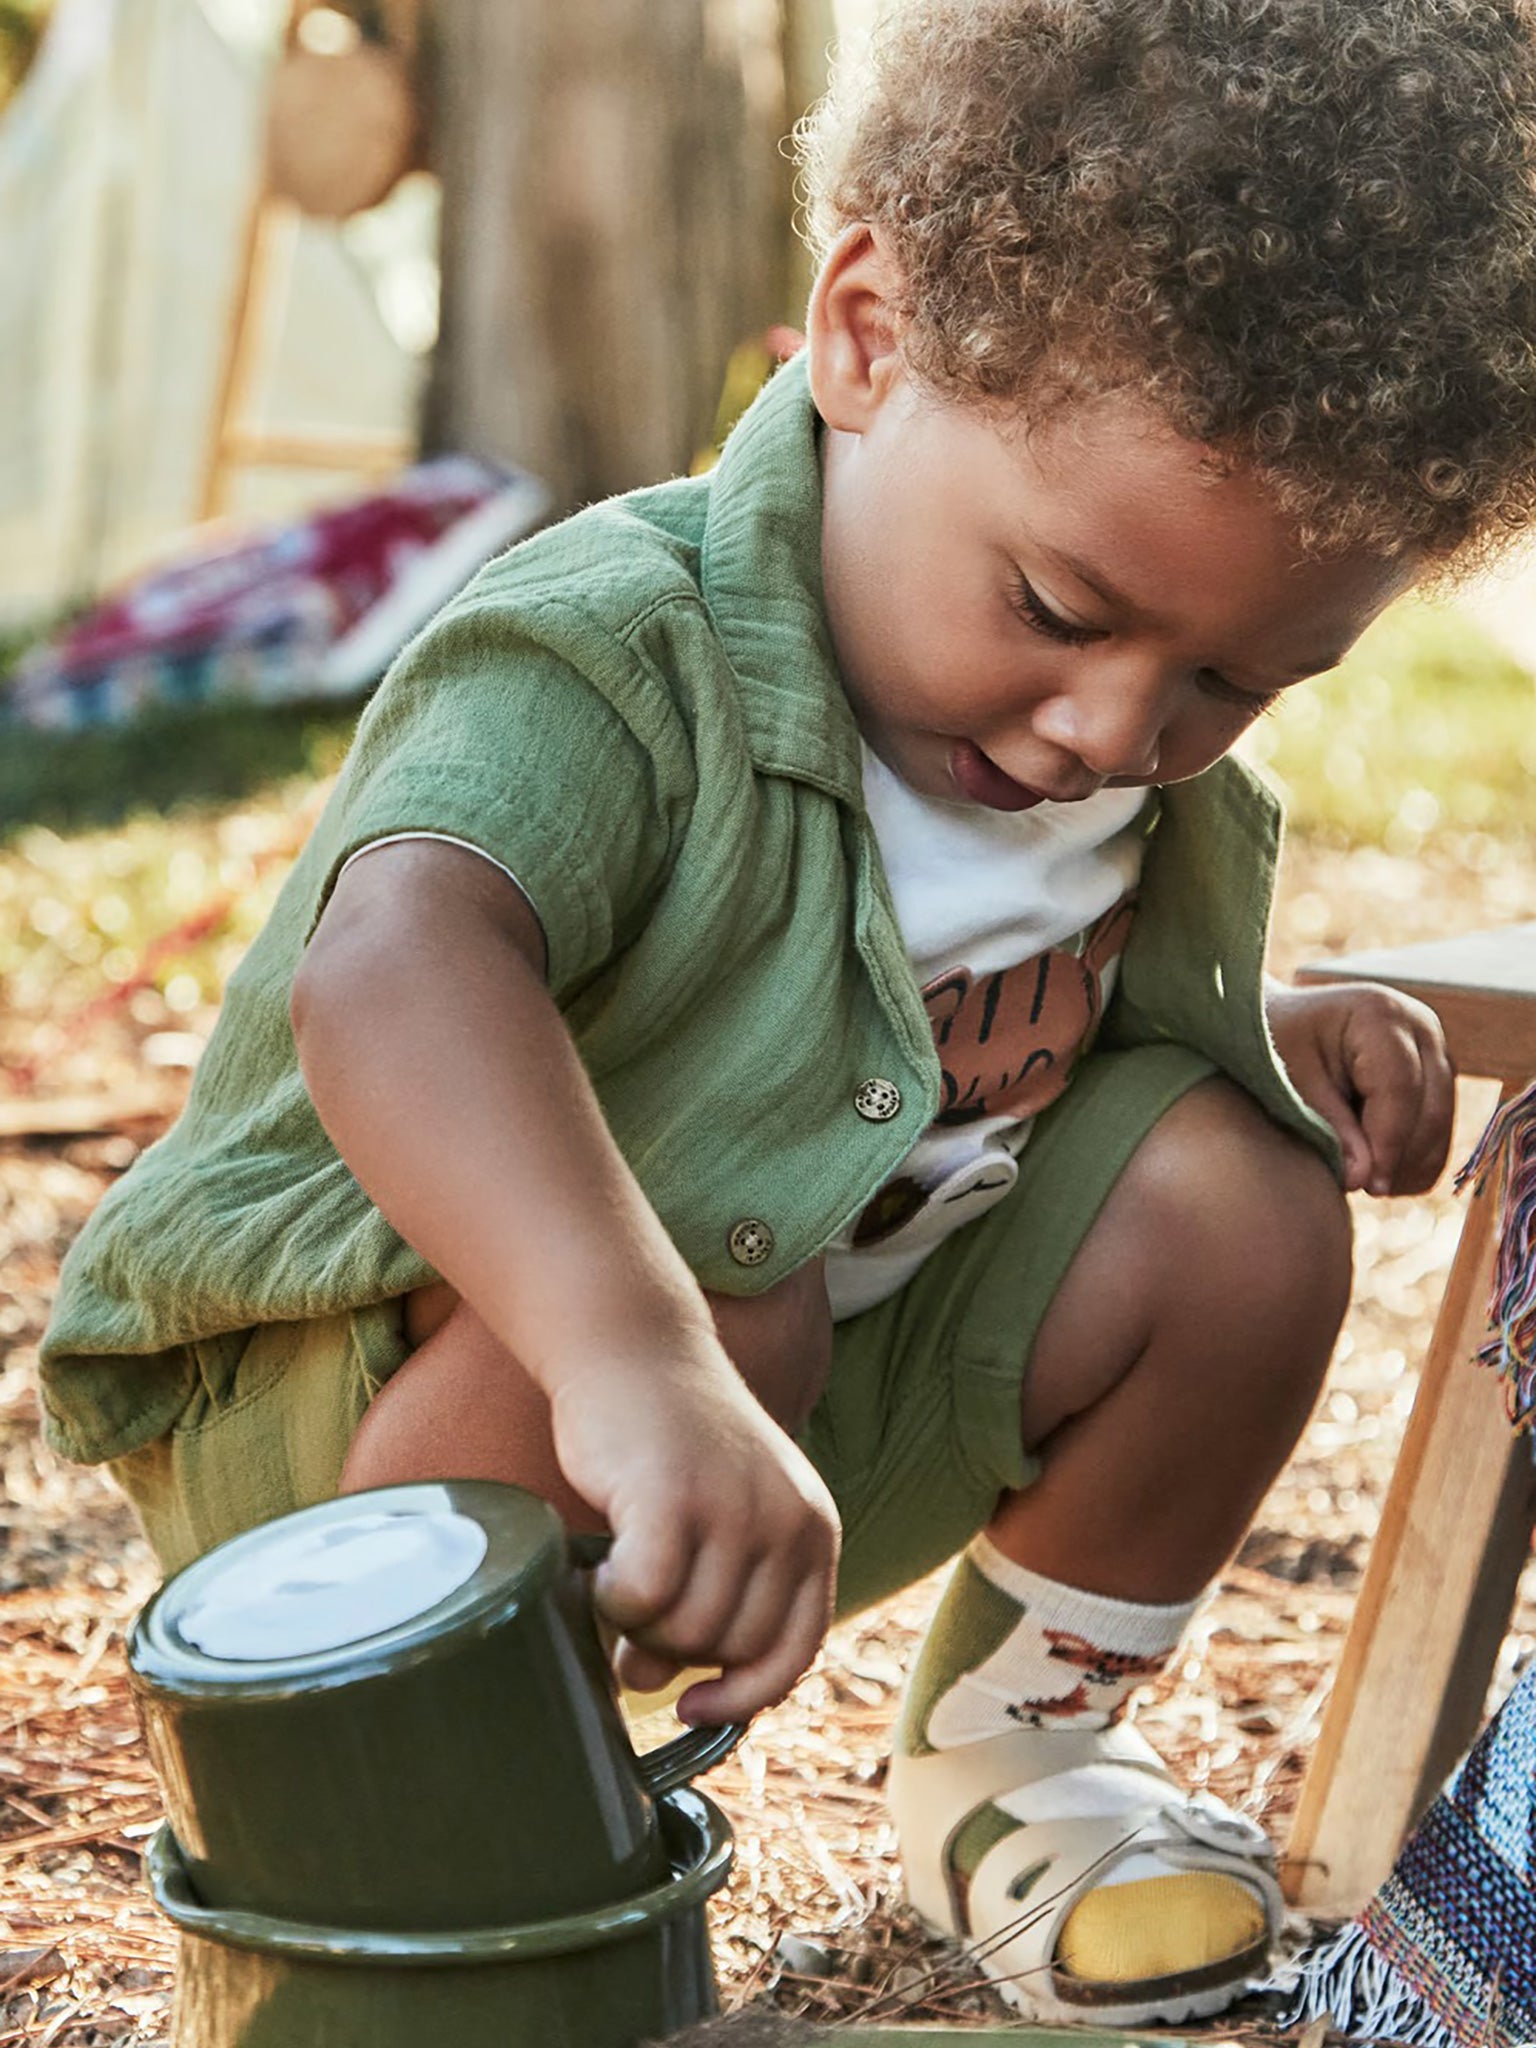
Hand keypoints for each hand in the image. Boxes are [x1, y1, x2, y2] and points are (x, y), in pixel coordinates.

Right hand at [549, 1342, 840, 1724]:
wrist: (634, 1350)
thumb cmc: (667, 1444)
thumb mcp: (727, 1515)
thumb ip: (719, 1595)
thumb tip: (668, 1689)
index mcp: (812, 1529)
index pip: (795, 1649)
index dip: (745, 1694)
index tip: (695, 1706)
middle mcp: (787, 1521)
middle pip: (730, 1649)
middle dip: (673, 1654)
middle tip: (629, 1624)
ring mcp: (734, 1507)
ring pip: (686, 1631)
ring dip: (637, 1630)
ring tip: (614, 1588)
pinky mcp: (674, 1497)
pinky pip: (643, 1598)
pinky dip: (613, 1603)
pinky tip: (597, 1574)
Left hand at [1265, 980, 1454, 1194]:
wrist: (1283, 1026)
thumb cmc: (1277, 1046)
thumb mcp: (1292, 1084)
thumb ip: (1331, 1129)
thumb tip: (1365, 1180)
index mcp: (1381, 1014)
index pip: (1400, 1088)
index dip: (1387, 1143)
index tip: (1365, 1185)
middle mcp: (1420, 1028)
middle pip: (1430, 1110)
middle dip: (1397, 1159)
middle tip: (1355, 1187)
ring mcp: (1436, 1053)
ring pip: (1441, 1128)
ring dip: (1405, 1165)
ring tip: (1358, 1179)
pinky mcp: (1438, 1080)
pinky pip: (1440, 1136)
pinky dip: (1412, 1164)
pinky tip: (1373, 1171)